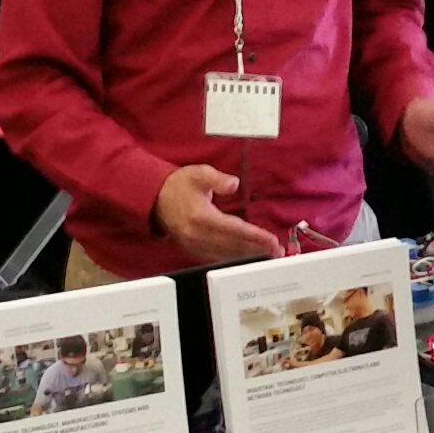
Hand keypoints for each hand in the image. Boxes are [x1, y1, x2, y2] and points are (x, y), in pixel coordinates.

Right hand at [153, 165, 285, 261]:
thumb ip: (217, 178)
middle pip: (233, 245)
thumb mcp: (198, 173)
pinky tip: (249, 257)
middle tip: (277, 252)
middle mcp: (198, 234)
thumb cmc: (180, 185)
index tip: (271, 240)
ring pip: (226, 254)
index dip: (254, 236)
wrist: (156, 198)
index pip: (233, 229)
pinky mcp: (194, 249)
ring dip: (249, 256)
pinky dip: (235, 258)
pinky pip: (218, 257)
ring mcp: (195, 244)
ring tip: (268, 256)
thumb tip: (234, 183)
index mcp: (200, 216)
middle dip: (256, 249)